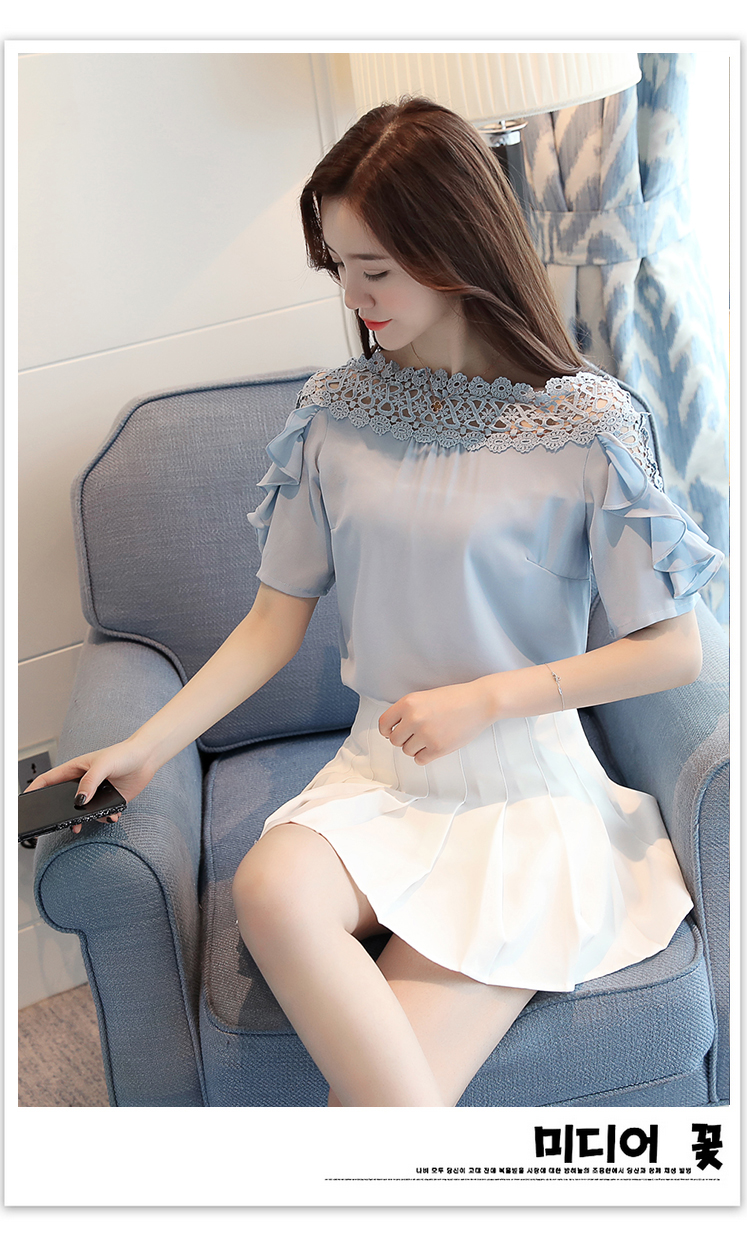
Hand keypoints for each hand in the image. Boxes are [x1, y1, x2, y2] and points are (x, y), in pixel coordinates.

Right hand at [23, 739, 155, 833]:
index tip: (26, 799)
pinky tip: (111, 815)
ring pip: (81, 811)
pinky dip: (103, 818)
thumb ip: (89, 782)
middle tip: (56, 822)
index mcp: (75, 769)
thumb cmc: (124, 754)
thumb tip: (79, 801)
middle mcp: (83, 783)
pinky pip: (100, 815)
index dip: (35, 788)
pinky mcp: (109, 802)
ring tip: (80, 825)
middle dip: (58, 812)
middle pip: (63, 800)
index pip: (49, 779)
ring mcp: (95, 793)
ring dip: (81, 819)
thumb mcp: (103, 765)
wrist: (147, 759)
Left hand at [378, 680, 495, 764]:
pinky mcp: (438, 748)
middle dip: (403, 739)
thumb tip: (394, 729)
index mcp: (408, 703)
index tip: (389, 733)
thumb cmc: (455, 698)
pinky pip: (420, 759)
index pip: (384, 723)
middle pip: (395, 740)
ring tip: (428, 737)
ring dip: (415, 747)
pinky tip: (432, 746)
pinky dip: (424, 756)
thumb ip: (408, 711)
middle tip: (414, 735)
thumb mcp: (425, 697)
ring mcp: (426, 735)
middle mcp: (414, 719)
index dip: (386, 731)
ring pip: (407, 751)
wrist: (479, 702)